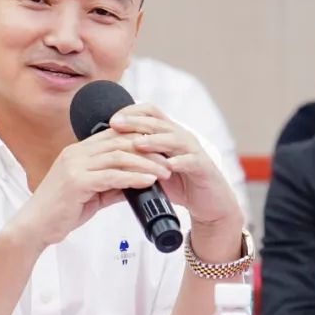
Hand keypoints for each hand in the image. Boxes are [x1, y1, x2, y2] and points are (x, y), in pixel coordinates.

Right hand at [7, 127, 172, 249]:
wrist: (35, 227)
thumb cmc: (61, 211)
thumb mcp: (91, 193)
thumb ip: (112, 184)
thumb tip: (138, 181)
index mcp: (78, 151)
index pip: (114, 136)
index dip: (140, 140)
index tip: (161, 149)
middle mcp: (76, 153)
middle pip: (119, 142)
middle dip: (148, 149)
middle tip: (170, 159)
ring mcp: (75, 165)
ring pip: (118, 156)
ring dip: (146, 163)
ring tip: (165, 171)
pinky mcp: (76, 181)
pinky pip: (112, 176)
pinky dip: (134, 177)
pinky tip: (149, 181)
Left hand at [109, 103, 241, 228]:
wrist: (207, 201)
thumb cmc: (178, 182)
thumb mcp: (154, 166)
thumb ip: (137, 156)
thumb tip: (107, 151)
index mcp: (168, 133)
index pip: (150, 112)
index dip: (131, 112)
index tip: (112, 120)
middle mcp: (181, 137)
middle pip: (158, 122)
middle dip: (136, 122)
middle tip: (117, 125)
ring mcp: (193, 151)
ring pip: (174, 139)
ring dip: (155, 141)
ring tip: (137, 144)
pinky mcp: (204, 167)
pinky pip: (191, 161)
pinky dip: (179, 162)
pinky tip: (167, 166)